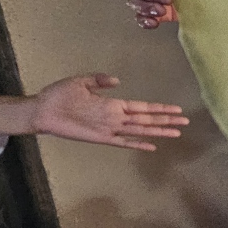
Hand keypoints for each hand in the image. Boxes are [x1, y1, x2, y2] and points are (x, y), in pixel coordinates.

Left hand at [31, 74, 187, 151]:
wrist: (42, 110)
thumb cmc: (59, 95)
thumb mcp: (80, 82)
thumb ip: (99, 80)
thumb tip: (118, 80)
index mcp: (113, 104)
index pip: (143, 107)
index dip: (160, 108)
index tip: (177, 109)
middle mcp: (115, 117)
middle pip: (147, 120)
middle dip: (166, 120)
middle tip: (186, 122)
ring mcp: (110, 129)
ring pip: (140, 131)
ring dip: (158, 132)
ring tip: (176, 133)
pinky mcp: (100, 138)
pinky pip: (122, 143)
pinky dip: (137, 145)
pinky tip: (151, 147)